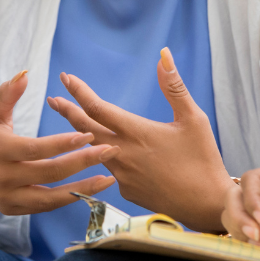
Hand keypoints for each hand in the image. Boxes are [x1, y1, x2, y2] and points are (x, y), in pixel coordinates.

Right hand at [0, 70, 118, 215]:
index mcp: (0, 151)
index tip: (88, 135)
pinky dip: (67, 200)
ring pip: (49, 198)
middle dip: (82, 163)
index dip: (62, 143)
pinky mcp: (11, 209)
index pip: (36, 149)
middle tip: (109, 152)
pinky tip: (90, 190)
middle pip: (48, 173)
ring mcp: (6, 198)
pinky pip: (44, 206)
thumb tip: (24, 74)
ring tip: (109, 179)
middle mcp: (2, 178)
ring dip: (81, 189)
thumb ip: (8, 92)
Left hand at [47, 48, 231, 231]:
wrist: (206, 205)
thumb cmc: (203, 159)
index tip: (66, 78)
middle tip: (53, 98)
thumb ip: (174, 86)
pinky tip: (109, 154)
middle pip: (85, 130)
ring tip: (74, 122)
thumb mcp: (193, 118)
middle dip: (68, 112)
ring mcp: (122, 176)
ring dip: (81, 134)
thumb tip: (163, 55)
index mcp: (138, 133)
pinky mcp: (126, 191)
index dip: (79, 92)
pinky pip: (110, 169)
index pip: (98, 108)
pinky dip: (104, 156)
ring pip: (94, 150)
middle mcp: (123, 155)